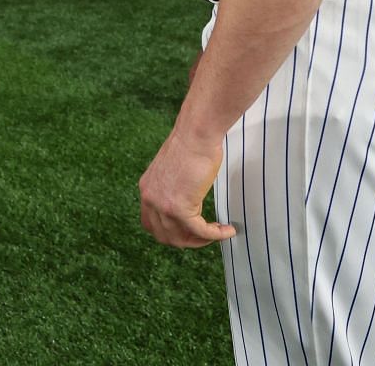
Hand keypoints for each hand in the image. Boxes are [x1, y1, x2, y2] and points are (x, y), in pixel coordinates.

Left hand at [139, 125, 234, 247]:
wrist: (196, 134)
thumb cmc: (192, 145)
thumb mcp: (174, 171)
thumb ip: (173, 188)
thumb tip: (186, 199)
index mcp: (147, 189)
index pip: (151, 223)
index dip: (170, 232)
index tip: (188, 230)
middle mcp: (149, 199)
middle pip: (164, 235)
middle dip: (186, 240)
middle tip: (205, 236)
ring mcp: (163, 205)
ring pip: (180, 238)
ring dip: (201, 240)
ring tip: (217, 233)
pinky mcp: (180, 208)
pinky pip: (199, 231)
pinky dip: (215, 234)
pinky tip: (227, 230)